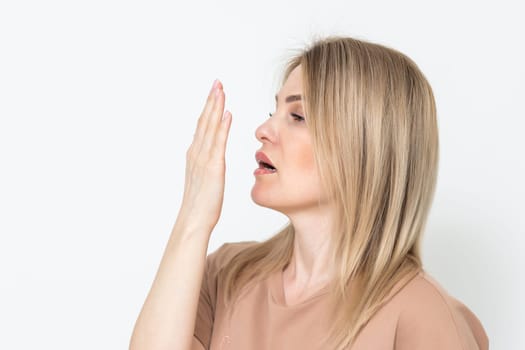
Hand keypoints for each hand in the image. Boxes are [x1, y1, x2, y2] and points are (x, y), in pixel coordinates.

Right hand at [177, 79, 231, 232]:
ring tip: (220, 90)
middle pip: (204, 121)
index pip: (203, 126)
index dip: (209, 108)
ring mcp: (203, 159)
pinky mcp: (213, 167)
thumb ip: (207, 164)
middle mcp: (197, 153)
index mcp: (195, 154)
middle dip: (211, 100)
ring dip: (215, 107)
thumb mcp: (204, 179)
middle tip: (217, 82)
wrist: (194, 220)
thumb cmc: (201, 204)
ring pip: (209, 127)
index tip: (215, 92)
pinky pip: (218, 143)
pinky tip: (227, 114)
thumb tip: (212, 155)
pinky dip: (222, 127)